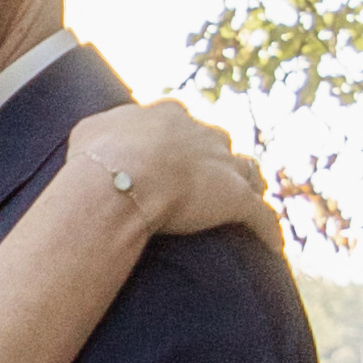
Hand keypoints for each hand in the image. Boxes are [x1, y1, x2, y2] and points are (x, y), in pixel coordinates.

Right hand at [72, 96, 275, 245]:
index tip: (170, 152)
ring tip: (249, 199)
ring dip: (248, 184)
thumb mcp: (89, 133)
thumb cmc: (99, 158)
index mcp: (168, 115)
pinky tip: (273, 246)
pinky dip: (268, 230)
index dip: (179, 138)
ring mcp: (222, 164)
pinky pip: (262, 216)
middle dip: (216, 158)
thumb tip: (97, 141)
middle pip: (218, 142)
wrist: (121, 179)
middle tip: (209, 178)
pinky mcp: (236, 198)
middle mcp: (201, 133)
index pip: (181, 122)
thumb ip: (102, 131)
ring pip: (247, 171)